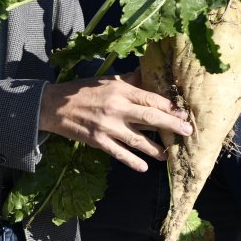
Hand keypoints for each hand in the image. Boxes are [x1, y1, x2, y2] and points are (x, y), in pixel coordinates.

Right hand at [38, 74, 192, 171]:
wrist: (54, 105)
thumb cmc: (83, 91)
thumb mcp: (108, 80)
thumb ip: (131, 80)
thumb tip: (150, 73)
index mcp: (120, 90)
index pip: (151, 98)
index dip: (169, 107)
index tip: (182, 113)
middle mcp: (116, 107)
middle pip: (149, 117)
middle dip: (171, 125)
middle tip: (187, 131)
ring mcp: (107, 126)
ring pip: (137, 139)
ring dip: (155, 148)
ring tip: (167, 154)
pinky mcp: (98, 140)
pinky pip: (118, 153)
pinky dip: (132, 161)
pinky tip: (143, 167)